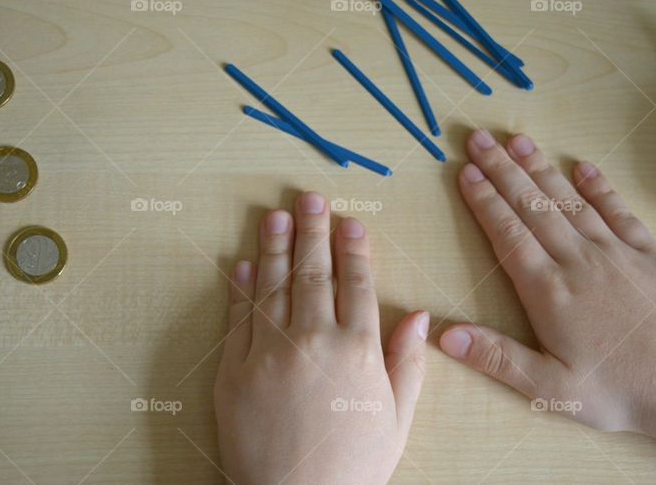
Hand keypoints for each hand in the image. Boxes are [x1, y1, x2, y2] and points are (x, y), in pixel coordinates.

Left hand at [215, 192, 428, 484]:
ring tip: (275, 216)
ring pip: (274, 285)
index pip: (358, 283)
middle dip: (313, 230)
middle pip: (314, 272)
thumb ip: (409, 364)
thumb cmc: (353, 467)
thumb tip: (421, 316)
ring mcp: (269, 352)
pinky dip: (240, 287)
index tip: (350, 222)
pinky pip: (237, 318)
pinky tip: (243, 263)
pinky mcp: (234, 370)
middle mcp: (313, 341)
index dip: (354, 249)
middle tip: (309, 198)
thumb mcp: (398, 419)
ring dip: (275, 246)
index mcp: (358, 350)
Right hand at [440, 129, 655, 433]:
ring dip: (541, 169)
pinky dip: (599, 187)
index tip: (466, 172)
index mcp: (548, 291)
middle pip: (532, 207)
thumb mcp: (550, 387)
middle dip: (503, 170)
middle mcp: (578, 261)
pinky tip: (582, 167)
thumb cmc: (617, 392)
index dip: (484, 201)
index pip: (508, 234)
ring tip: (518, 140)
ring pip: (569, 201)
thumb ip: (497, 358)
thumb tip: (443, 336)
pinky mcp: (648, 254)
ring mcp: (615, 253)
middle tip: (479, 138)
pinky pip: (619, 211)